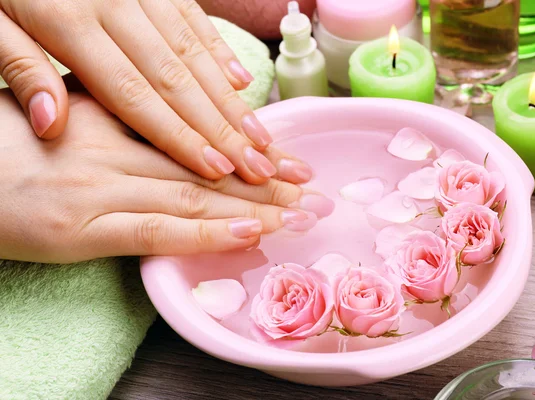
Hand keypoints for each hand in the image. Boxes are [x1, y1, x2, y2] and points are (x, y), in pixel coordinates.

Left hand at [0, 1, 312, 184]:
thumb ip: (21, 71)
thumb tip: (52, 125)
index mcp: (69, 24)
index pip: (134, 95)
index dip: (178, 136)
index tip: (215, 170)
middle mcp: (116, 6)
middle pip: (178, 80)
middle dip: (221, 128)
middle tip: (257, 166)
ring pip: (194, 53)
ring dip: (231, 100)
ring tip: (261, 138)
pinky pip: (195, 18)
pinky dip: (221, 53)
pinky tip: (243, 83)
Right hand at [0, 91, 333, 262]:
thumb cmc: (4, 141)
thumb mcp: (65, 110)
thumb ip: (120, 117)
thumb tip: (174, 128)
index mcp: (112, 116)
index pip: (198, 133)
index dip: (251, 149)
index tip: (290, 160)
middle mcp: (114, 149)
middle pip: (208, 165)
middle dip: (268, 180)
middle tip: (314, 191)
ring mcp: (99, 189)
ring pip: (194, 194)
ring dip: (253, 206)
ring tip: (301, 214)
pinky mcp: (81, 230)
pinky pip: (157, 231)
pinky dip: (206, 230)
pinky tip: (247, 231)